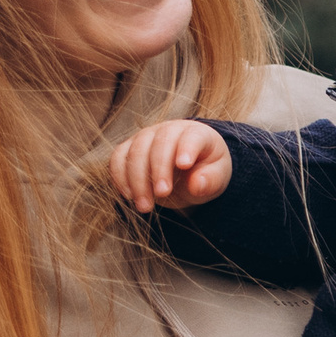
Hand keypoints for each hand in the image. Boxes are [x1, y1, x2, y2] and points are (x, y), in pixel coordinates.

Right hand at [104, 121, 231, 214]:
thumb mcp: (217, 178)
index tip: (184, 165)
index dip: (187, 148)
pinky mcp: (129, 148)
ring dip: (137, 180)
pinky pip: (118, 158)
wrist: (188, 170)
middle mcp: (169, 130)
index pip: (191, 136)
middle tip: (162, 194)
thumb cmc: (205, 172)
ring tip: (145, 206)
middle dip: (158, 170)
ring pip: (135, 151)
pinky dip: (120, 177)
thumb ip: (211, 180)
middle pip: (159, 144)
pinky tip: (128, 196)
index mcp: (197, 133)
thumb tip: (197, 184)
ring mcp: (147, 137)